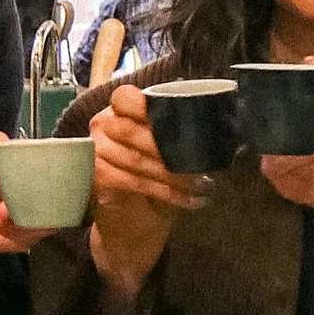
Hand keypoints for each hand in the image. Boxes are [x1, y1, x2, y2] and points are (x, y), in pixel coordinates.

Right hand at [89, 85, 206, 298]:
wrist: (134, 216)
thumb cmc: (156, 173)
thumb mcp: (169, 149)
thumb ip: (180, 133)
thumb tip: (218, 128)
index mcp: (119, 109)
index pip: (126, 97)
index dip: (147, 106)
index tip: (178, 120)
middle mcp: (101, 126)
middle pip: (133, 131)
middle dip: (170, 149)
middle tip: (202, 166)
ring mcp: (95, 152)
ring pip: (136, 160)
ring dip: (174, 175)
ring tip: (203, 185)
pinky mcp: (97, 178)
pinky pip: (134, 182)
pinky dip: (165, 193)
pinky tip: (190, 200)